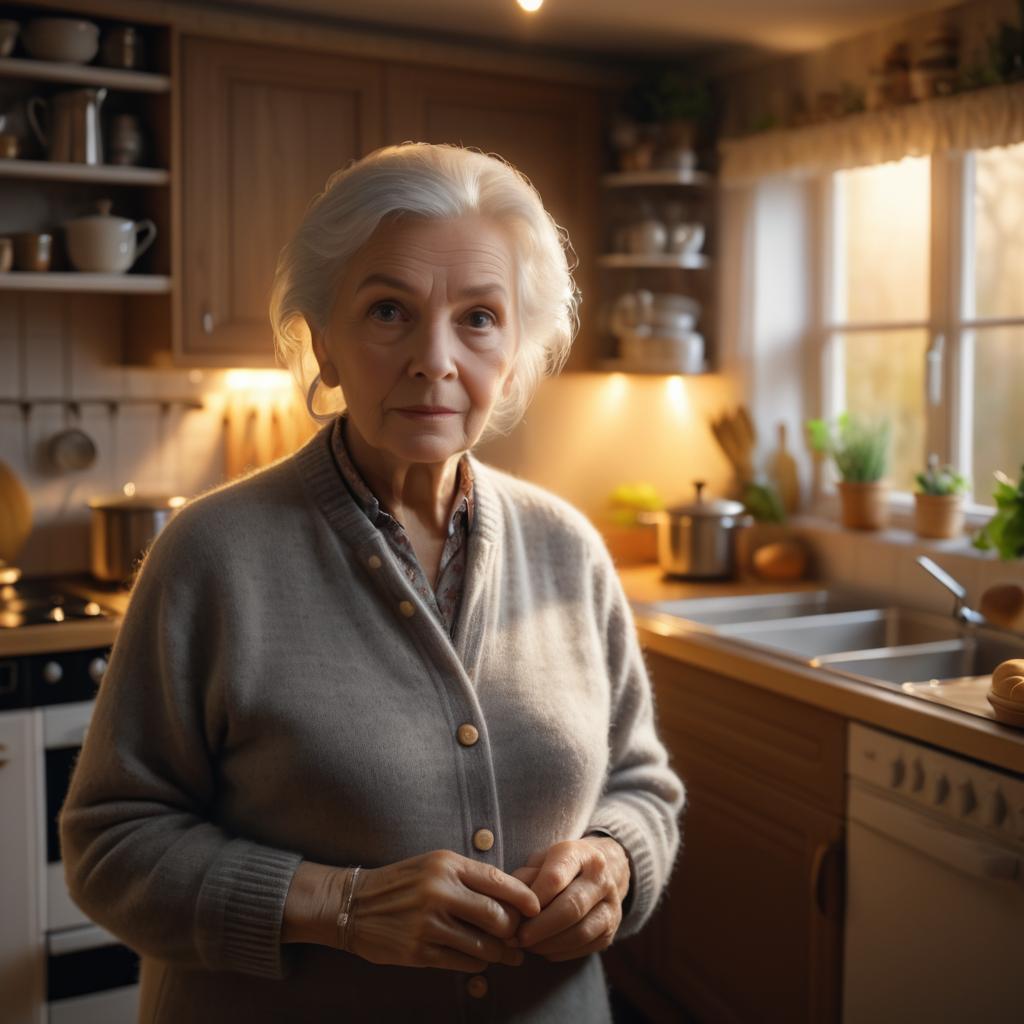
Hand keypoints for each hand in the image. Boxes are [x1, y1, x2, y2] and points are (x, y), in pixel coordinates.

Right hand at [346, 850, 539, 972]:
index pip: (498, 881)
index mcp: (447, 865)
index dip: (524, 898)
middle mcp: (439, 891)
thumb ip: (470, 877)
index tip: (536, 909)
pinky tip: (480, 959)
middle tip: (521, 937)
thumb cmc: (404, 883)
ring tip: (509, 954)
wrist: (355, 904)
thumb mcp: (435, 866)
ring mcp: (428, 923)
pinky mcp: (418, 951)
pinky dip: (478, 963)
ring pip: (483, 945)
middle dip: (514, 930)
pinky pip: (463, 962)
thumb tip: (513, 898)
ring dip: (501, 953)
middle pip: (497, 916)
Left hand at [509, 836, 630, 961]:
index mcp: (580, 854)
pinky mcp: (611, 930)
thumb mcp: (542, 860)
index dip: (534, 898)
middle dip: (540, 927)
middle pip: (571, 907)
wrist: (604, 871)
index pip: (556, 877)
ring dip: (549, 944)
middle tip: (517, 937)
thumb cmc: (561, 866)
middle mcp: (601, 878)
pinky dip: (560, 952)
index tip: (516, 911)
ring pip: (580, 932)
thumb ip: (526, 878)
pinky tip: (544, 948)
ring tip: (527, 945)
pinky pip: (585, 947)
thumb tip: (510, 905)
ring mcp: (611, 905)